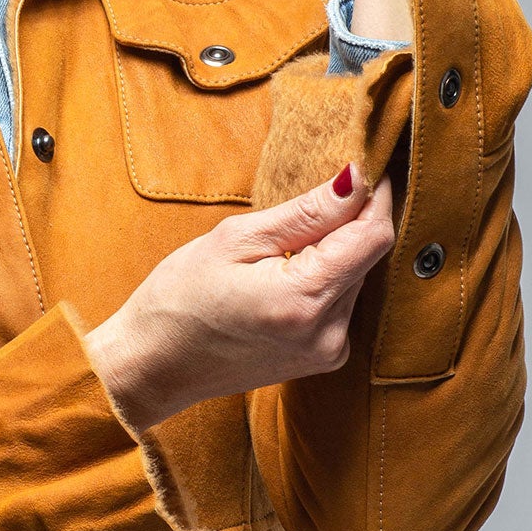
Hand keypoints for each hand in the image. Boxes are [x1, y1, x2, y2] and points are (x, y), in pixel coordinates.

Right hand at [84, 169, 394, 433]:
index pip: (372, 235)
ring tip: (287, 244)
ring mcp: (328, 351)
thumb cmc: (180, 300)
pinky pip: (342, 303)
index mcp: (304, 300)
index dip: (375, 195)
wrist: (155, 366)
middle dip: (350, 221)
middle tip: (313, 198)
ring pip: (357, 279)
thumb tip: (356, 179)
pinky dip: (326, 279)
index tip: (366, 164)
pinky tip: (288, 275)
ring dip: (336, 252)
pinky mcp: (323, 358)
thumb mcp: (237, 240)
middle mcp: (327, 333)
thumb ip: (307, 212)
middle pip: (367, 257)